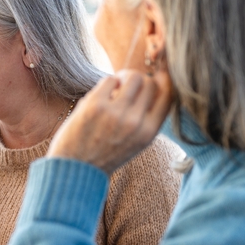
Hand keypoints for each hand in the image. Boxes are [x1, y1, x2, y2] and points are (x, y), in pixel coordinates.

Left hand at [49, 69, 172, 173]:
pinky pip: (110, 79)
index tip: (157, 75)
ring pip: (132, 77)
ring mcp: (115, 113)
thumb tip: (153, 82)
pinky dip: (108, 82)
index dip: (165, 81)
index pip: (170, 95)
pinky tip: (102, 94)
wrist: (75, 169)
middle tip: (127, 86)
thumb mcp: (135, 142)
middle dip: (141, 80)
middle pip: (151, 83)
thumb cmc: (105, 154)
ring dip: (124, 78)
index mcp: (148, 133)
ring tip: (115, 89)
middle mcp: (136, 122)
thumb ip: (147, 118)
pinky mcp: (95, 105)